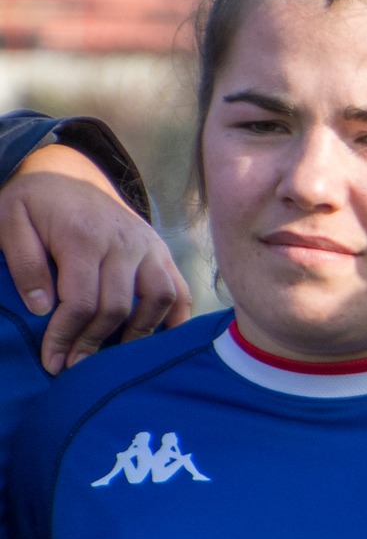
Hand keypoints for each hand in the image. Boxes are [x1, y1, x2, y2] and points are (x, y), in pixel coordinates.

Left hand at [0, 144, 191, 371]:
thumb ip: (23, 263)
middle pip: (118, 306)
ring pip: (158, 299)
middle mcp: (124, 242)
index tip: (53, 361)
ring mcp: (148, 245)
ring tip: (113, 355)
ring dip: (138, 334)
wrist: (70, 171)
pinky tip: (158, 338)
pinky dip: (176, 317)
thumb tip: (42, 308)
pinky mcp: (160, 250)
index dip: (66, 336)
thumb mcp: (9, 220)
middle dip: (95, 343)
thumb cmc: (35, 202)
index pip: (82, 301)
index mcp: (84, 236)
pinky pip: (179, 288)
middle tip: (75, 366)